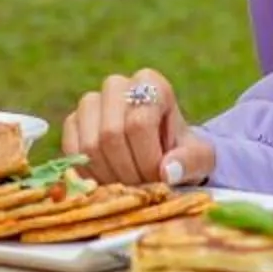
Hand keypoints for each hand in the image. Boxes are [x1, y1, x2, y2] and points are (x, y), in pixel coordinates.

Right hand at [63, 69, 215, 186]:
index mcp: (151, 82)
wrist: (163, 155)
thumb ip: (190, 162)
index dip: (148, 159)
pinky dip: (90, 175)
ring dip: (109, 176)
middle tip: (142, 189)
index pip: (139, 123)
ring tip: (128, 186)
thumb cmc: (182, 153)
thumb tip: (166, 172)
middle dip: (127, 171)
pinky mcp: (73, 121)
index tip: (159, 179)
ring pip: (89, 145)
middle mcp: (117, 85)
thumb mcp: (200, 158)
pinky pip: (72, 151)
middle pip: (111, 134)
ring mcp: (90, 102)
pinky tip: (109, 182)